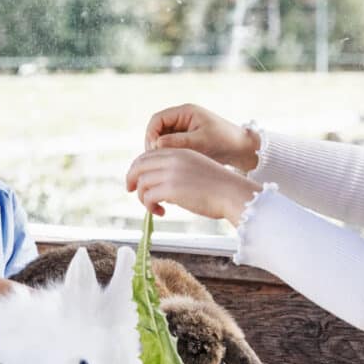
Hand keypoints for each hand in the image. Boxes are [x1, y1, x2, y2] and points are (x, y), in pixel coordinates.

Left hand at [125, 147, 263, 225]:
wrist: (232, 193)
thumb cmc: (219, 187)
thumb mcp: (196, 169)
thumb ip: (177, 171)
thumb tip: (159, 186)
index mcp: (179, 152)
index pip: (148, 154)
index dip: (138, 166)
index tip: (136, 178)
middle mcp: (173, 159)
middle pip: (139, 165)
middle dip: (131, 178)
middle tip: (130, 190)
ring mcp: (171, 173)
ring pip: (141, 183)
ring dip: (143, 197)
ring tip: (154, 207)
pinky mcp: (170, 189)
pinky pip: (148, 197)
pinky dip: (150, 207)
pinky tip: (160, 212)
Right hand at [145, 103, 259, 170]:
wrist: (242, 148)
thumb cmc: (225, 141)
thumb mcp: (201, 142)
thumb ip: (178, 142)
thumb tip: (156, 144)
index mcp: (185, 112)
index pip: (157, 119)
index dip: (151, 134)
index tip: (153, 150)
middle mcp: (182, 118)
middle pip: (156, 129)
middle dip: (152, 144)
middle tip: (155, 161)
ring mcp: (183, 129)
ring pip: (161, 139)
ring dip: (159, 151)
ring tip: (162, 165)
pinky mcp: (186, 140)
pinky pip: (170, 146)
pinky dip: (167, 155)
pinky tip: (170, 166)